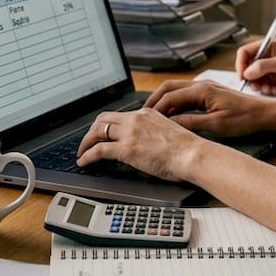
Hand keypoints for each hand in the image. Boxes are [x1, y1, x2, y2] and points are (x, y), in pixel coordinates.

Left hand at [76, 107, 202, 180]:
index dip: (106, 125)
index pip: (119, 116)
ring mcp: (130, 133)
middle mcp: (136, 119)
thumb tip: (146, 143)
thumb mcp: (168, 131)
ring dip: (86, 142)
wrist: (193, 154)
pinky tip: (84, 162)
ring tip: (82, 153)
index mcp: (146, 114)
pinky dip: (87, 156)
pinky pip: (98, 150)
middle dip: (92, 131)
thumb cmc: (188, 149)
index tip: (102, 133)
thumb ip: (153, 132)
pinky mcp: (126, 149)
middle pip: (103, 119)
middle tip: (87, 142)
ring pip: (97, 131)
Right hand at [143, 79, 275, 137]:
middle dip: (154, 100)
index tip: (146, 119)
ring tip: (154, 115)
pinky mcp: (209, 92)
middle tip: (143, 114)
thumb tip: (171, 124)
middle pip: (169, 87)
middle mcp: (202, 85)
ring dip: (163, 100)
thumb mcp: (216, 125)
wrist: (264, 113)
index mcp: (202, 90)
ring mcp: (205, 87)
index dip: (156, 108)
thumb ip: (191, 123)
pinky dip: (174, 102)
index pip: (170, 97)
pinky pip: (185, 93)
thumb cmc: (245, 119)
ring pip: (176, 89)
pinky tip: (172, 114)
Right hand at [235, 41, 275, 94]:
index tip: (243, 75)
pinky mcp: (273, 80)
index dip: (241, 64)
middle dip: (250, 78)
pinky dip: (265, 89)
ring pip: (253, 78)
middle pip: (247, 67)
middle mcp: (267, 58)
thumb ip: (263, 66)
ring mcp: (270, 70)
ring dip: (258, 85)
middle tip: (255, 85)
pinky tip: (274, 90)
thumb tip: (247, 72)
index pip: (245, 52)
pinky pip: (261, 86)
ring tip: (268, 88)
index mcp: (268, 47)